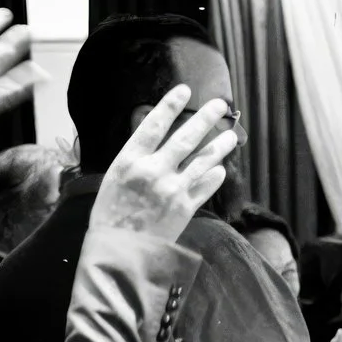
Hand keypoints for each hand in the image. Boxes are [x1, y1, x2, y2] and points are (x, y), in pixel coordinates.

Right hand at [92, 85, 238, 240]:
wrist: (118, 251)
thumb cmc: (110, 214)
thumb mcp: (114, 177)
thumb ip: (135, 155)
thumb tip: (150, 131)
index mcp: (130, 160)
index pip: (154, 124)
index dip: (170, 105)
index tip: (185, 90)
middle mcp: (153, 171)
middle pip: (185, 138)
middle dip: (204, 119)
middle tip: (219, 106)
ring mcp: (172, 190)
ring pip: (202, 161)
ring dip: (219, 146)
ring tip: (231, 135)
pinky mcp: (185, 209)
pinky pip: (205, 186)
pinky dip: (214, 176)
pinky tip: (221, 168)